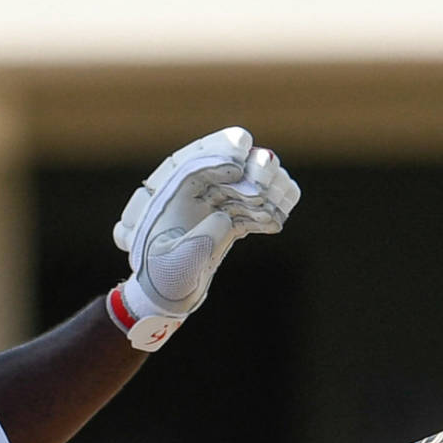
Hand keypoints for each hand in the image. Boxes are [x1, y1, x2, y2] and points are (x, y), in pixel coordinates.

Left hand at [106, 127, 300, 350]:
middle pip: (226, 167)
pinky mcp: (229, 219)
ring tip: (282, 194)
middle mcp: (191, 193)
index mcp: (167, 193)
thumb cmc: (160, 279)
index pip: (193, 159)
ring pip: (245, 185)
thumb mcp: (173, 265)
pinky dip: (269, 212)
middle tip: (269, 169)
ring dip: (268, 187)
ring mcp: (213, 205)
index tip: (242, 146)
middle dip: (252, 166)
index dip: (219, 148)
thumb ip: (197, 242)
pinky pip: (253, 209)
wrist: (165, 297)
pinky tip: (276, 219)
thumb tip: (225, 219)